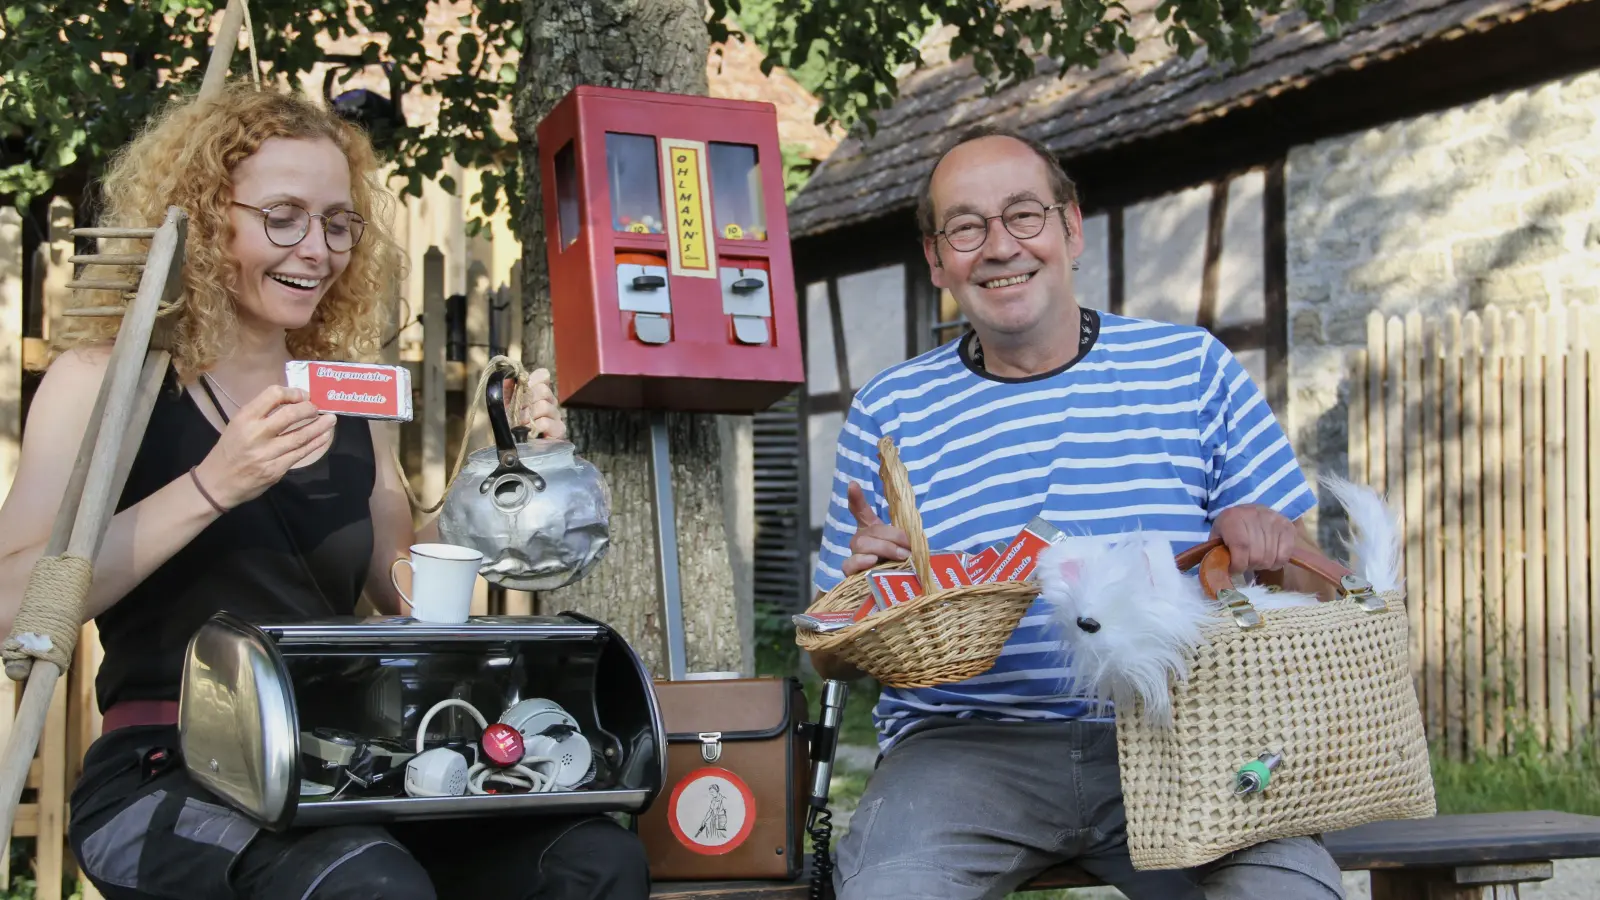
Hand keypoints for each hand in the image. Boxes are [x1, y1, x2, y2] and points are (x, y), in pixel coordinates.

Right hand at [194, 386, 335, 508]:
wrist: (217, 483)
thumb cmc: (229, 450)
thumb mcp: (237, 425)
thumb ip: (261, 414)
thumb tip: (292, 401)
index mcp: (245, 418)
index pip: (272, 395)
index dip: (293, 393)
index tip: (304, 395)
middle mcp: (256, 434)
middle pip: (290, 415)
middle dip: (309, 409)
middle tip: (318, 407)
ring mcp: (266, 454)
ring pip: (300, 436)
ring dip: (319, 427)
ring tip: (331, 420)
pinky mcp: (275, 470)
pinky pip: (300, 454)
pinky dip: (316, 444)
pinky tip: (324, 437)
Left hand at [510, 368, 565, 440]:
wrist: (511, 446)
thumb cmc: (508, 423)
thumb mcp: (503, 402)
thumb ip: (506, 387)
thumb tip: (508, 374)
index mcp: (538, 392)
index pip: (542, 375)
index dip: (531, 381)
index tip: (518, 390)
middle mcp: (550, 401)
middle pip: (543, 390)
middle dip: (525, 401)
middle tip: (514, 413)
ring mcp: (555, 416)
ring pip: (544, 406)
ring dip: (527, 416)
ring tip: (518, 425)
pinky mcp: (559, 430)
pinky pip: (546, 422)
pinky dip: (534, 426)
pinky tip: (527, 432)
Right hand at [841, 481, 910, 577]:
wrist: (889, 591)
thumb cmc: (899, 567)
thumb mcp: (905, 550)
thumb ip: (907, 541)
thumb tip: (913, 540)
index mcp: (872, 531)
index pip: (860, 510)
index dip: (856, 498)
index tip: (853, 484)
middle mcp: (860, 540)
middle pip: (870, 530)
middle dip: (891, 537)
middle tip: (908, 547)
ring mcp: (854, 555)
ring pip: (862, 544)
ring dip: (884, 548)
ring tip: (901, 556)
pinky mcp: (850, 573)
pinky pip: (849, 564)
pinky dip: (861, 561)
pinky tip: (872, 561)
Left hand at [1210, 504, 1298, 574]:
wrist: (1249, 511)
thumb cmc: (1230, 527)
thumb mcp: (1217, 535)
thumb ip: (1217, 551)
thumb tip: (1220, 571)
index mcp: (1233, 518)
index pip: (1241, 547)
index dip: (1238, 564)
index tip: (1234, 568)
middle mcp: (1255, 516)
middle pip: (1257, 556)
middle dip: (1249, 566)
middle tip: (1245, 563)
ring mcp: (1274, 520)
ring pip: (1270, 558)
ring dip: (1262, 565)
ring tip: (1255, 559)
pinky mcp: (1287, 527)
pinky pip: (1284, 556)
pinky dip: (1276, 563)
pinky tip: (1269, 558)